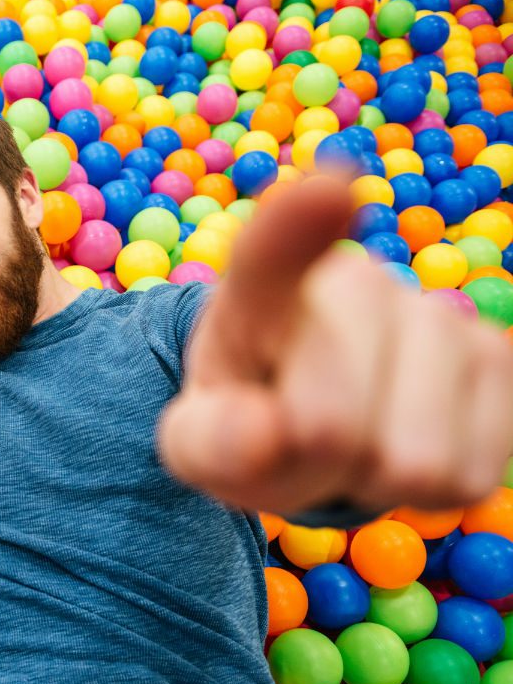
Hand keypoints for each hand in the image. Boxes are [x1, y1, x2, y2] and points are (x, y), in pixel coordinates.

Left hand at [158, 175, 512, 514]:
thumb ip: (210, 438)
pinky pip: (467, 476)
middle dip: (310, 463)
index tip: (326, 192)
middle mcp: (355, 283)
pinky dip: (425, 491)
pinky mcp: (498, 360)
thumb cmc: (246, 421)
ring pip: (414, 462)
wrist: (305, 420)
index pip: (270, 257)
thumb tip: (264, 433)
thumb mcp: (199, 439)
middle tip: (297, 438)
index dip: (298, 227)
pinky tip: (397, 443)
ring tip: (347, 442)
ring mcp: (437, 315)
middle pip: (334, 426)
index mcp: (260, 292)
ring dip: (371, 478)